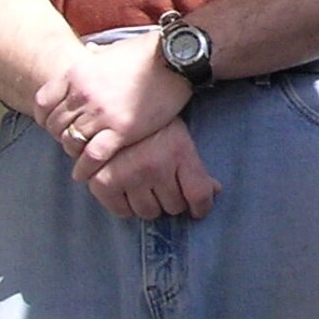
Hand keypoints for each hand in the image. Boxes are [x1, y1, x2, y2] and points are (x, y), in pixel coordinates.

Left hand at [35, 32, 189, 162]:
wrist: (171, 58)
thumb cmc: (143, 53)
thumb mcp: (109, 51)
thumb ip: (93, 57)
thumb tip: (88, 52)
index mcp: (76, 74)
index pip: (43, 103)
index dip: (46, 118)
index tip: (56, 125)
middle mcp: (83, 94)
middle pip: (56, 125)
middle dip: (61, 136)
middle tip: (72, 143)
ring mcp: (101, 113)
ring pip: (72, 142)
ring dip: (74, 152)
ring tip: (81, 158)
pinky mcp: (121, 130)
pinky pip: (93, 155)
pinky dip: (87, 167)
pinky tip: (88, 173)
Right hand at [80, 117, 220, 220]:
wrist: (112, 106)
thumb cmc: (151, 123)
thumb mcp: (178, 136)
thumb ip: (196, 166)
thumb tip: (215, 191)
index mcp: (177, 150)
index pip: (198, 194)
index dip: (202, 207)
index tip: (197, 209)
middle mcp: (154, 165)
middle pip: (174, 206)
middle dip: (172, 199)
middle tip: (164, 185)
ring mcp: (128, 175)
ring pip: (149, 212)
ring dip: (151, 204)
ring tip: (146, 187)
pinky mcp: (104, 183)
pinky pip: (123, 212)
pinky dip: (127, 206)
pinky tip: (128, 191)